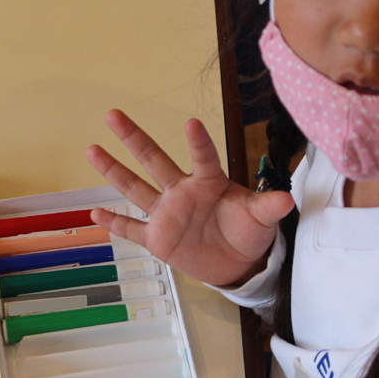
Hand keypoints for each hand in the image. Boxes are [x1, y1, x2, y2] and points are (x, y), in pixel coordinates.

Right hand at [86, 109, 294, 286]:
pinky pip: (132, 229)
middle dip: (133, 138)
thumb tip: (286, 201)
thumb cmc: (248, 231)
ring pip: (135, 188)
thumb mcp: (261, 219)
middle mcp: (182, 192)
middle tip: (113, 114)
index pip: (202, 158)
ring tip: (92, 149)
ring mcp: (166, 214)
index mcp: (209, 182)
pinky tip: (94, 211)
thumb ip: (267, 207)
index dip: (198, 142)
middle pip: (154, 160)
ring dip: (114, 171)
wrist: (238, 263)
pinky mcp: (158, 238)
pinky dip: (114, 223)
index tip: (191, 124)